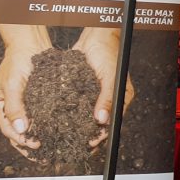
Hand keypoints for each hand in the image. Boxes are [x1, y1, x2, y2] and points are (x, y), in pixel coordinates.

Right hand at [0, 27, 51, 157]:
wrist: (30, 43)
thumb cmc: (17, 61)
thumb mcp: (12, 84)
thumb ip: (15, 107)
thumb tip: (20, 129)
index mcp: (0, 106)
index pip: (9, 130)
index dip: (22, 141)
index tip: (36, 146)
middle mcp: (12, 107)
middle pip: (20, 133)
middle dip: (30, 147)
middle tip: (44, 157)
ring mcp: (25, 104)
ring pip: (31, 127)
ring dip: (40, 139)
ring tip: (52, 150)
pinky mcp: (38, 99)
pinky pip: (43, 117)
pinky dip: (49, 126)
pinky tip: (60, 133)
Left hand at [73, 28, 134, 148]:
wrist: (95, 35)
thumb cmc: (109, 52)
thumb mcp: (110, 76)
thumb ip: (107, 98)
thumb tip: (102, 120)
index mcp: (120, 98)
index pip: (112, 122)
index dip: (102, 135)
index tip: (91, 143)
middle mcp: (107, 98)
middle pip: (98, 122)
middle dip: (88, 133)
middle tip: (75, 145)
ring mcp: (94, 94)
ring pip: (86, 115)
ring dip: (77, 125)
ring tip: (65, 136)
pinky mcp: (82, 88)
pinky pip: (76, 104)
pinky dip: (69, 112)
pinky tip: (60, 119)